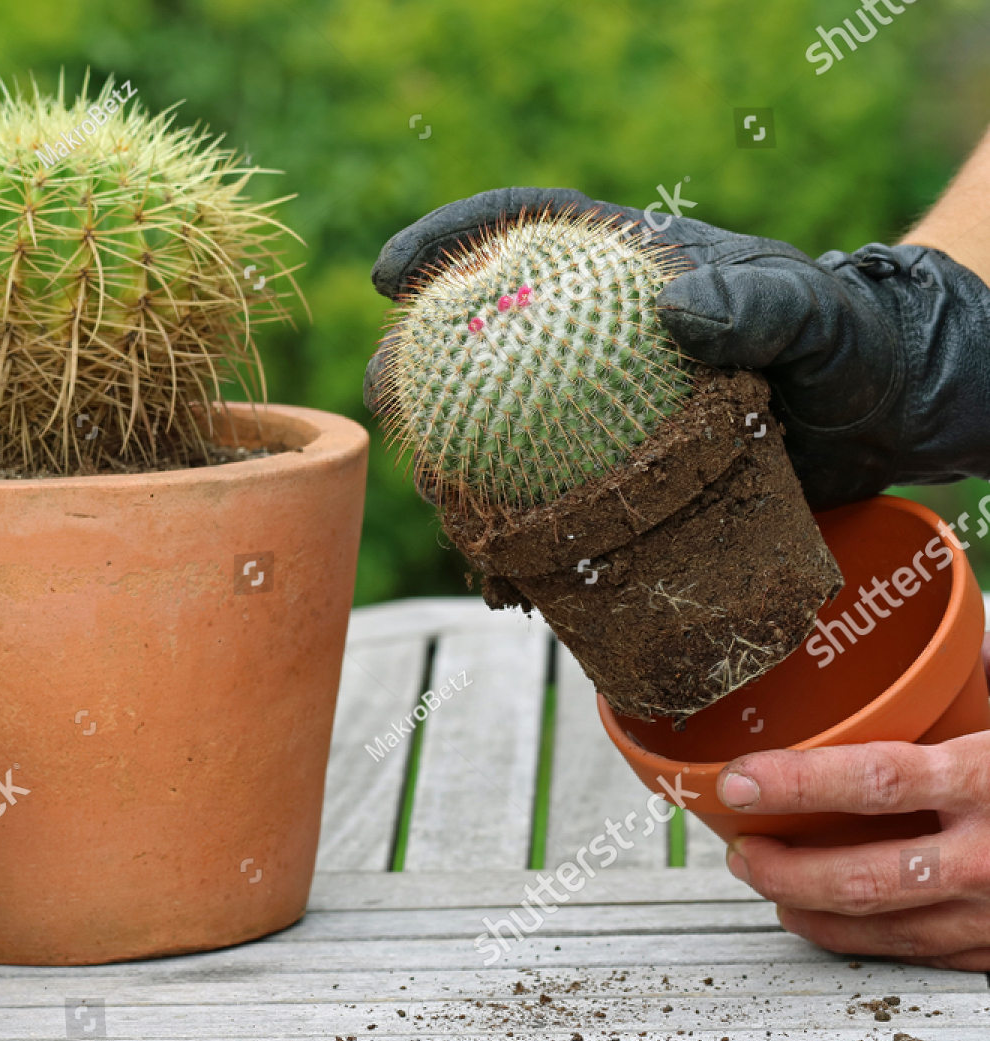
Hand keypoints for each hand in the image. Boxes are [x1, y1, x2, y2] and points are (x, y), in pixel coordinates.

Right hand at [366, 187, 989, 510]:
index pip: (519, 232)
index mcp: (619, 272)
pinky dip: (514, 555)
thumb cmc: (845, 349)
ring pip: (489, 443)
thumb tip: (674, 310)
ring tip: (454, 520)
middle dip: (415, 377)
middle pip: (472, 346)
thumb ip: (761, 302)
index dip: (444, 243)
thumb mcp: (814, 315)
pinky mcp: (605, 484)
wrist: (872, 427)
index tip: (388, 274)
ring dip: (454, 483)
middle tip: (397, 409)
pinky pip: (539, 517)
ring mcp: (586, 417)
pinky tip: (509, 588)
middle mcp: (585, 343)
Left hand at [718, 640, 989, 971]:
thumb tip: (943, 627)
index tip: (733, 780)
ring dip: (807, 910)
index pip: (874, 782)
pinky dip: (862, 939)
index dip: (793, 783)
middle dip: (782, 870)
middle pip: (861, 877)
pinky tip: (827, 920)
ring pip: (882, 928)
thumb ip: (975, 681)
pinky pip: (921, 953)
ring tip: (765, 882)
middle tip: (738, 850)